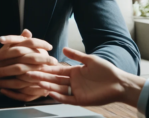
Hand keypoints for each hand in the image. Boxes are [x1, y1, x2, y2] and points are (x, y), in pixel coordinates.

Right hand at [0, 29, 55, 100]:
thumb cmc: (2, 58)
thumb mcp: (9, 46)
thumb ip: (19, 40)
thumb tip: (27, 32)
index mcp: (12, 47)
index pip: (29, 42)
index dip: (41, 43)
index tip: (50, 46)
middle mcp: (10, 58)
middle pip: (29, 57)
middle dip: (43, 59)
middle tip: (54, 60)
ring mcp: (8, 70)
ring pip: (26, 70)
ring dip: (39, 71)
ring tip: (50, 72)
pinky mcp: (8, 81)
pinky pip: (21, 84)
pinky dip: (31, 84)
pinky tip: (41, 84)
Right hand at [25, 47, 144, 106]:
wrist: (119, 83)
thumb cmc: (107, 71)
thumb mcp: (90, 60)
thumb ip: (76, 55)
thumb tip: (63, 49)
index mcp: (75, 72)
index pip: (57, 70)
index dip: (47, 69)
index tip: (36, 66)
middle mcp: (73, 82)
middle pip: (55, 80)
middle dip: (42, 77)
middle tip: (29, 75)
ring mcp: (76, 91)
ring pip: (58, 89)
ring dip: (47, 86)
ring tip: (37, 83)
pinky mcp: (81, 99)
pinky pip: (67, 99)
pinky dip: (58, 96)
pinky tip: (50, 92)